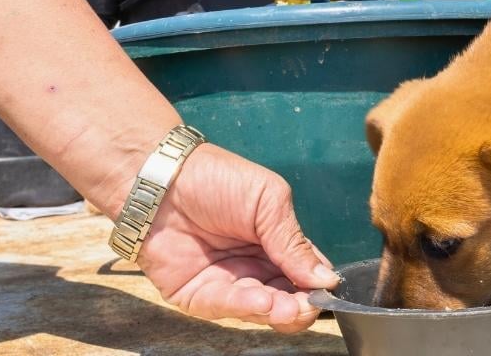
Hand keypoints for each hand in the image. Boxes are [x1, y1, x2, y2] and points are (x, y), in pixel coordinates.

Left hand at [135, 144, 339, 332]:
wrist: (162, 180)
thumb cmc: (217, 179)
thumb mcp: (269, 201)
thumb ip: (294, 242)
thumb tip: (326, 279)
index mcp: (277, 243)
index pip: (307, 274)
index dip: (318, 285)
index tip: (328, 290)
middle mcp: (256, 267)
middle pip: (288, 299)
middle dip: (300, 306)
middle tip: (307, 305)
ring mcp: (228, 283)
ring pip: (261, 311)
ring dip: (277, 310)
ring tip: (286, 306)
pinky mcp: (198, 295)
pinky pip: (225, 307)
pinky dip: (246, 307)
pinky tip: (262, 301)